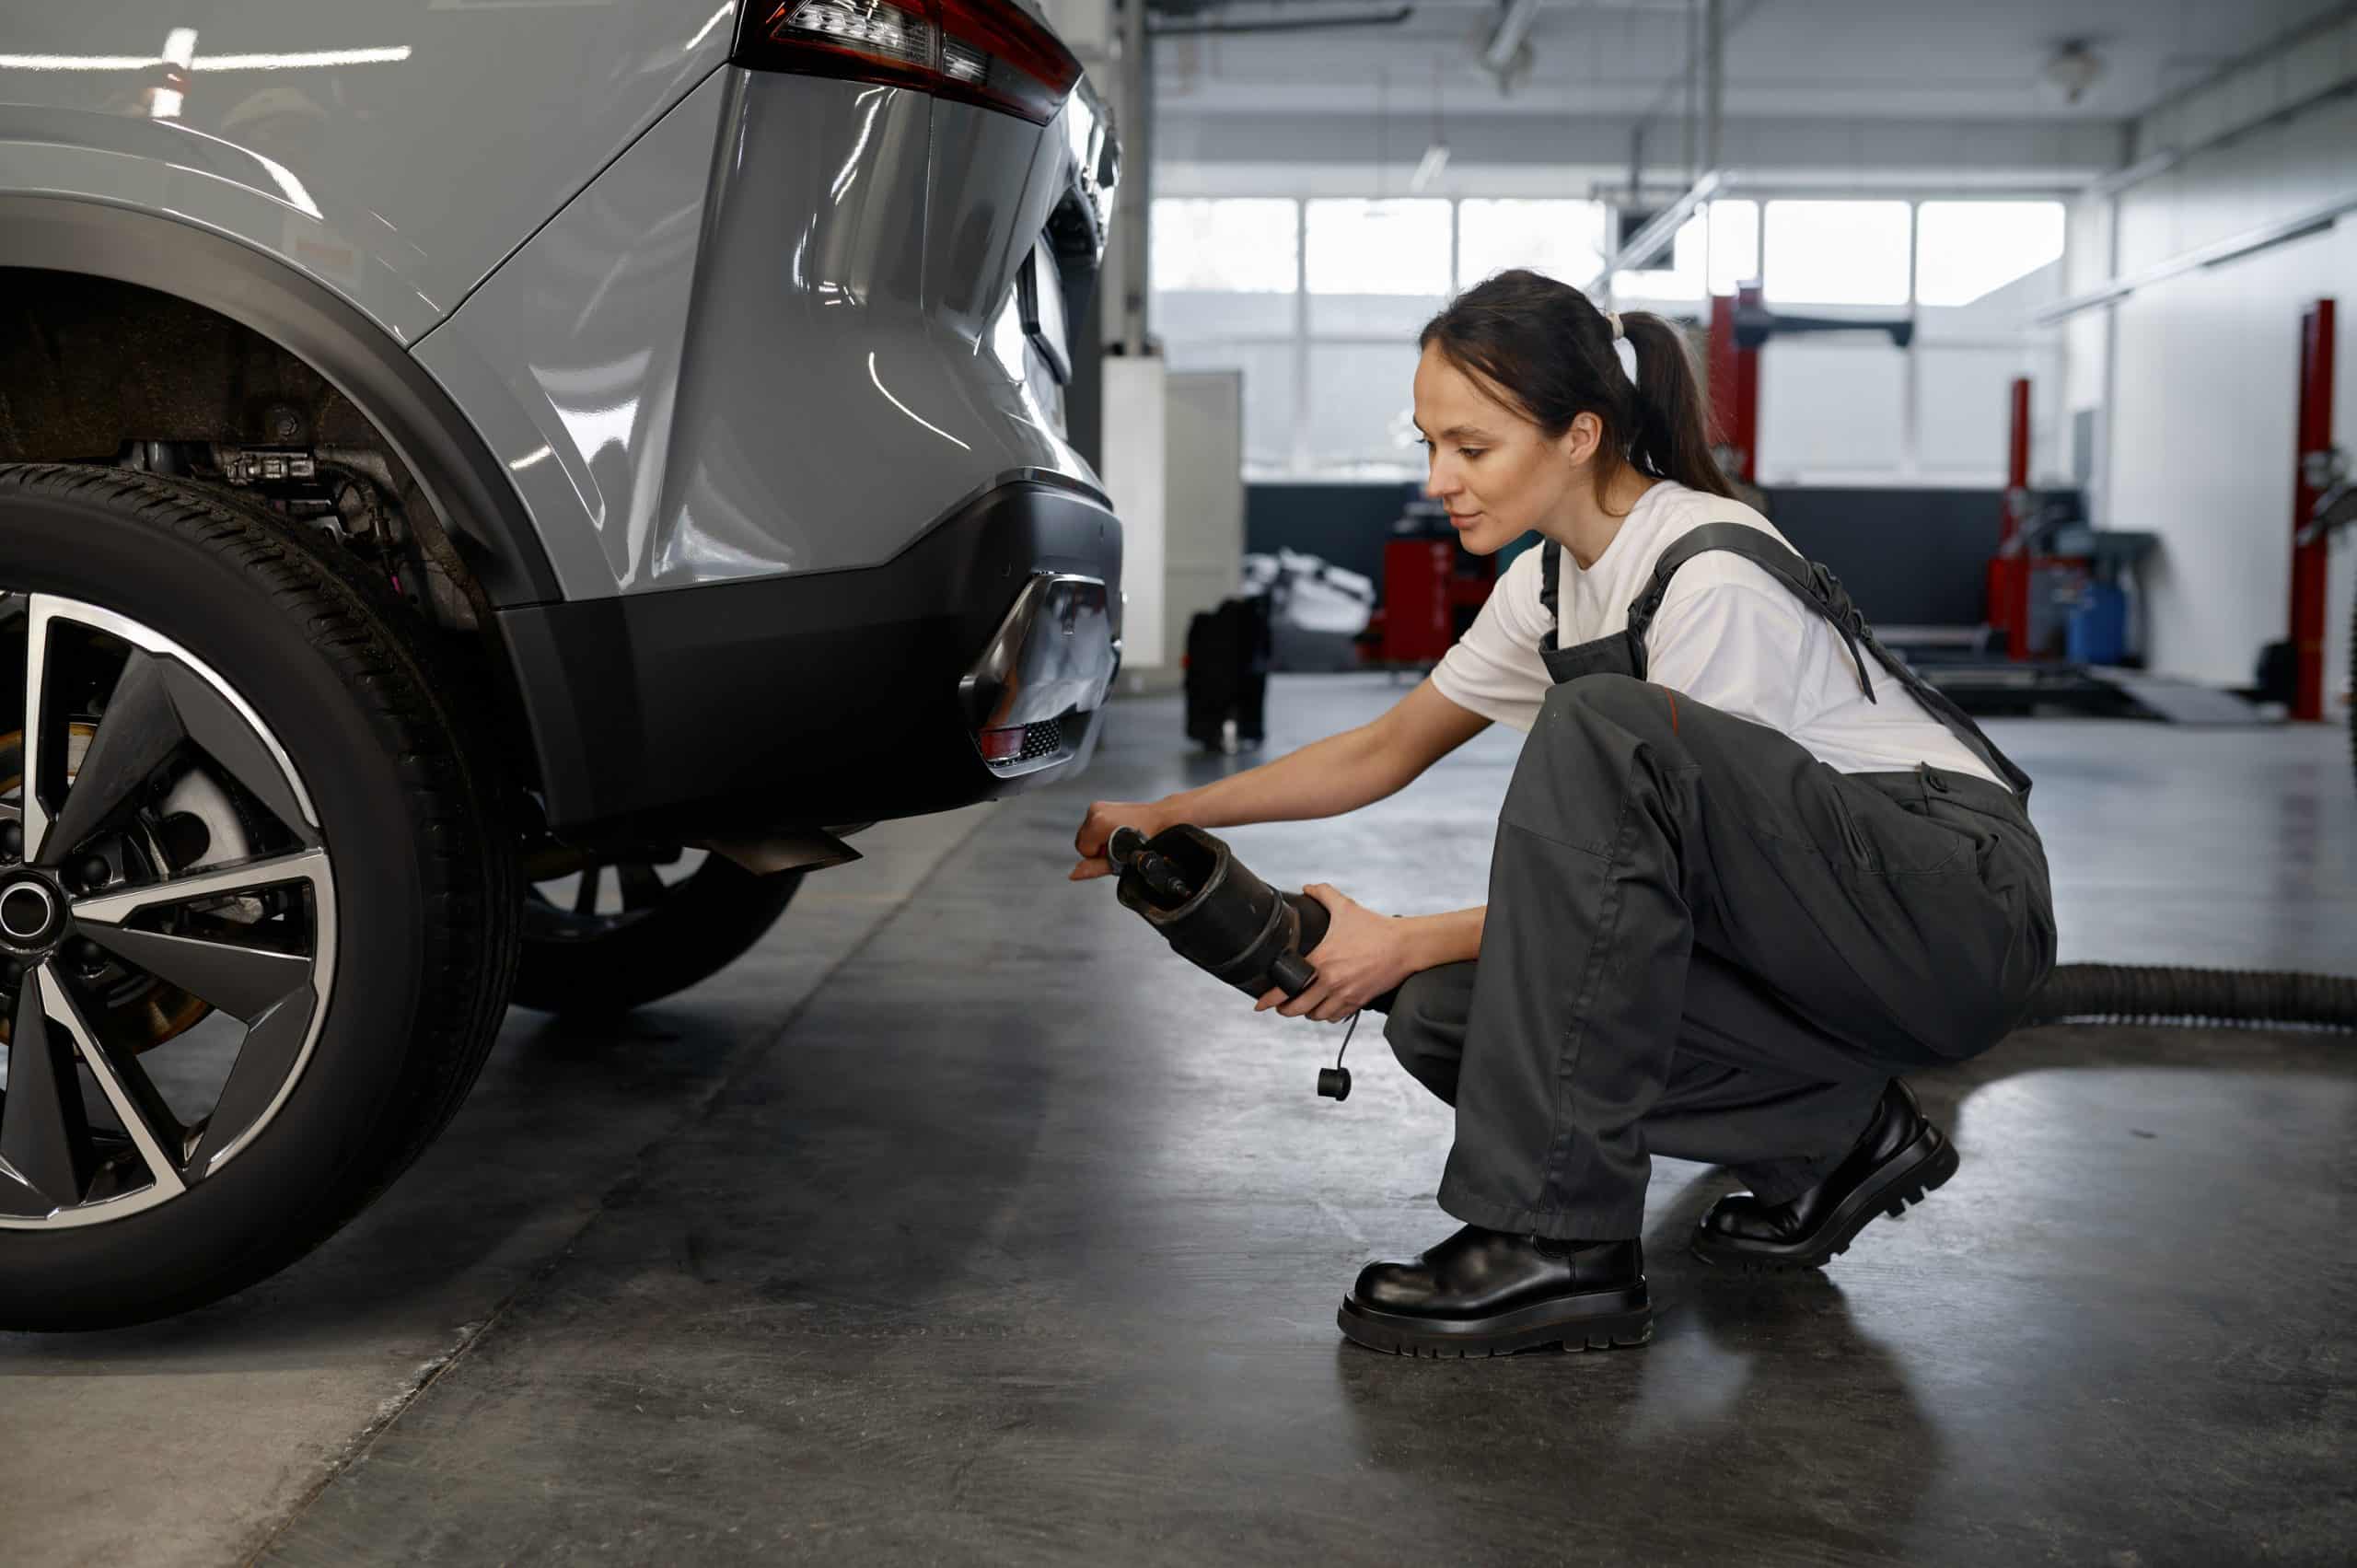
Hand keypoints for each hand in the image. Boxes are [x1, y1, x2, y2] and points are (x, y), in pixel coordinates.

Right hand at [1070, 799, 1170, 880]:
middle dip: (1097, 848)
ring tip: (1119, 839)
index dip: (1097, 856)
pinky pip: (1093, 823)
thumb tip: (1075, 873)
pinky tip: (1118, 831)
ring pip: (1087, 832)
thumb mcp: (1119, 860)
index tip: (1112, 854)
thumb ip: (1094, 868)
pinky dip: (1102, 830)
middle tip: (1116, 848)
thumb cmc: (1146, 837)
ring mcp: (1099, 806)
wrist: (1159, 820)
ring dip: (1099, 839)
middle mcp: (1096, 811)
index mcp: (1097, 822)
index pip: (1082, 849)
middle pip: (1082, 839)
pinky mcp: (1102, 805)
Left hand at [1256, 884, 1414, 1023]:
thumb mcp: (1346, 907)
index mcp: (1322, 961)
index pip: (1288, 985)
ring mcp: (1345, 994)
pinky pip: (1336, 1017)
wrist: (1405, 945)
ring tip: (1301, 1007)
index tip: (1259, 1005)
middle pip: (1298, 1008)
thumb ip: (1324, 894)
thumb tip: (1308, 887)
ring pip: (1316, 1016)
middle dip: (1284, 1010)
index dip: (1270, 999)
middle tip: (1279, 1006)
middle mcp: (1331, 982)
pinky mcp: (1359, 1001)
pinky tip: (1323, 1009)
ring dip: (1306, 1013)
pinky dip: (1326, 1015)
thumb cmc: (1376, 928)